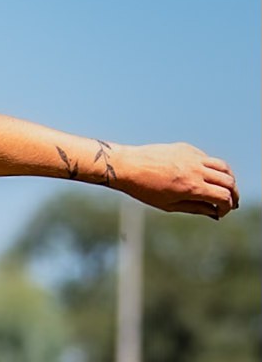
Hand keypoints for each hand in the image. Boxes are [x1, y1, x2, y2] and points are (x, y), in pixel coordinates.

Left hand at [116, 143, 238, 217]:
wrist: (128, 166)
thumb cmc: (145, 190)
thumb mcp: (169, 205)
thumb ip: (194, 208)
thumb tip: (213, 212)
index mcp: (192, 187)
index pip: (223, 196)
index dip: (227, 207)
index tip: (222, 212)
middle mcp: (196, 170)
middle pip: (228, 181)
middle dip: (233, 193)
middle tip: (231, 202)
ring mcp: (193, 157)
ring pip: (223, 166)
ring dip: (228, 178)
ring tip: (225, 188)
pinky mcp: (188, 148)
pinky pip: (207, 158)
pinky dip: (212, 169)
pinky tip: (205, 177)